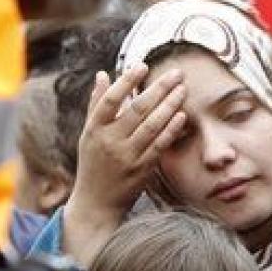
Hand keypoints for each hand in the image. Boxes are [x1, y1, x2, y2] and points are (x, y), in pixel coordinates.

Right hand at [64, 63, 185, 265]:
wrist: (96, 204)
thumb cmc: (93, 165)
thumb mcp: (88, 135)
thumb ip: (96, 104)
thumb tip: (103, 74)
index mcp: (94, 130)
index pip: (110, 100)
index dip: (126, 81)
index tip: (142, 66)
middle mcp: (110, 142)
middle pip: (137, 109)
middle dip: (159, 88)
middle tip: (176, 73)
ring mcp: (126, 157)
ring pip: (151, 126)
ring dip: (170, 105)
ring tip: (183, 89)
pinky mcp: (141, 171)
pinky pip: (159, 146)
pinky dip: (171, 130)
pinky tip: (181, 115)